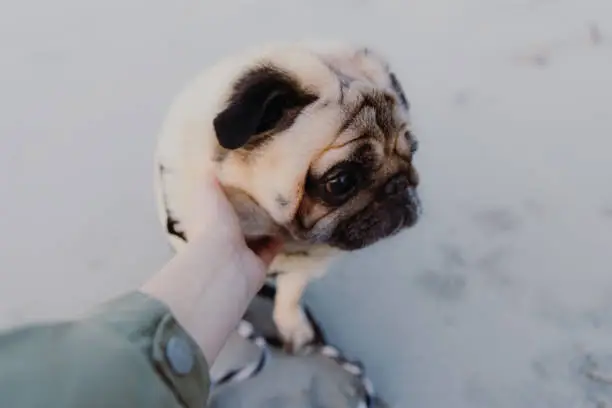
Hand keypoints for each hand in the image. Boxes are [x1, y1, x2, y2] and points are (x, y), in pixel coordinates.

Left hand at [141, 175, 281, 363]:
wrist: (225, 262)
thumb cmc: (213, 224)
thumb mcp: (207, 190)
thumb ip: (211, 177)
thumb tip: (212, 159)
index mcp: (208, 219)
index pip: (219, 203)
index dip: (230, 191)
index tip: (246, 174)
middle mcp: (224, 236)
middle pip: (241, 219)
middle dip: (253, 206)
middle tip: (271, 185)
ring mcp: (242, 251)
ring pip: (258, 233)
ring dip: (270, 221)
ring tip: (284, 200)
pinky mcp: (260, 263)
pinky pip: (273, 247)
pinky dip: (281, 236)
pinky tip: (291, 219)